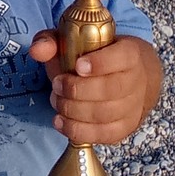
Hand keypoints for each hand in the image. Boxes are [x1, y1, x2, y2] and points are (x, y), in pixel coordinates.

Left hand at [28, 32, 162, 144]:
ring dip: (73, 111)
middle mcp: (136, 81)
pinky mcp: (125, 127)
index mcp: (130, 53)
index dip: (100, 63)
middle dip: (77, 90)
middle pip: (111, 90)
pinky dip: (78, 131)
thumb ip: (52, 41)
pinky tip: (61, 121)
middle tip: (57, 86)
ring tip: (57, 101)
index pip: (123, 57)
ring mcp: (133, 107)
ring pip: (105, 114)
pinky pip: (104, 134)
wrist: (128, 76)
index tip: (78, 66)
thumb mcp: (74, 41)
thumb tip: (37, 50)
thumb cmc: (96, 56)